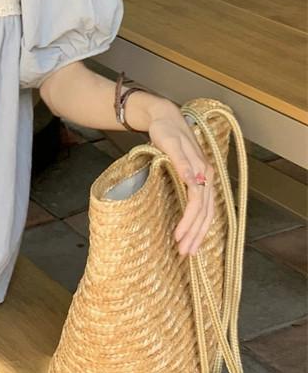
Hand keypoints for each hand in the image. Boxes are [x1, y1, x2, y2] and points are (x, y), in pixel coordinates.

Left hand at [140, 99, 214, 256]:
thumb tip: (194, 181)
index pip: (198, 202)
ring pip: (207, 212)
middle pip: (205, 211)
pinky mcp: (199, 181)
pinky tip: (194, 235)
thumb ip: (182, 163)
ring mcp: (205, 179)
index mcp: (202, 168)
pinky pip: (204, 207)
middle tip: (184, 254)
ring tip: (188, 251)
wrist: (165, 118)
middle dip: (195, 235)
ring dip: (199, 233)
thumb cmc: (165, 130)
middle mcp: (208, 176)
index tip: (178, 238)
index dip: (189, 222)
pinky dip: (200, 223)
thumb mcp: (170, 143)